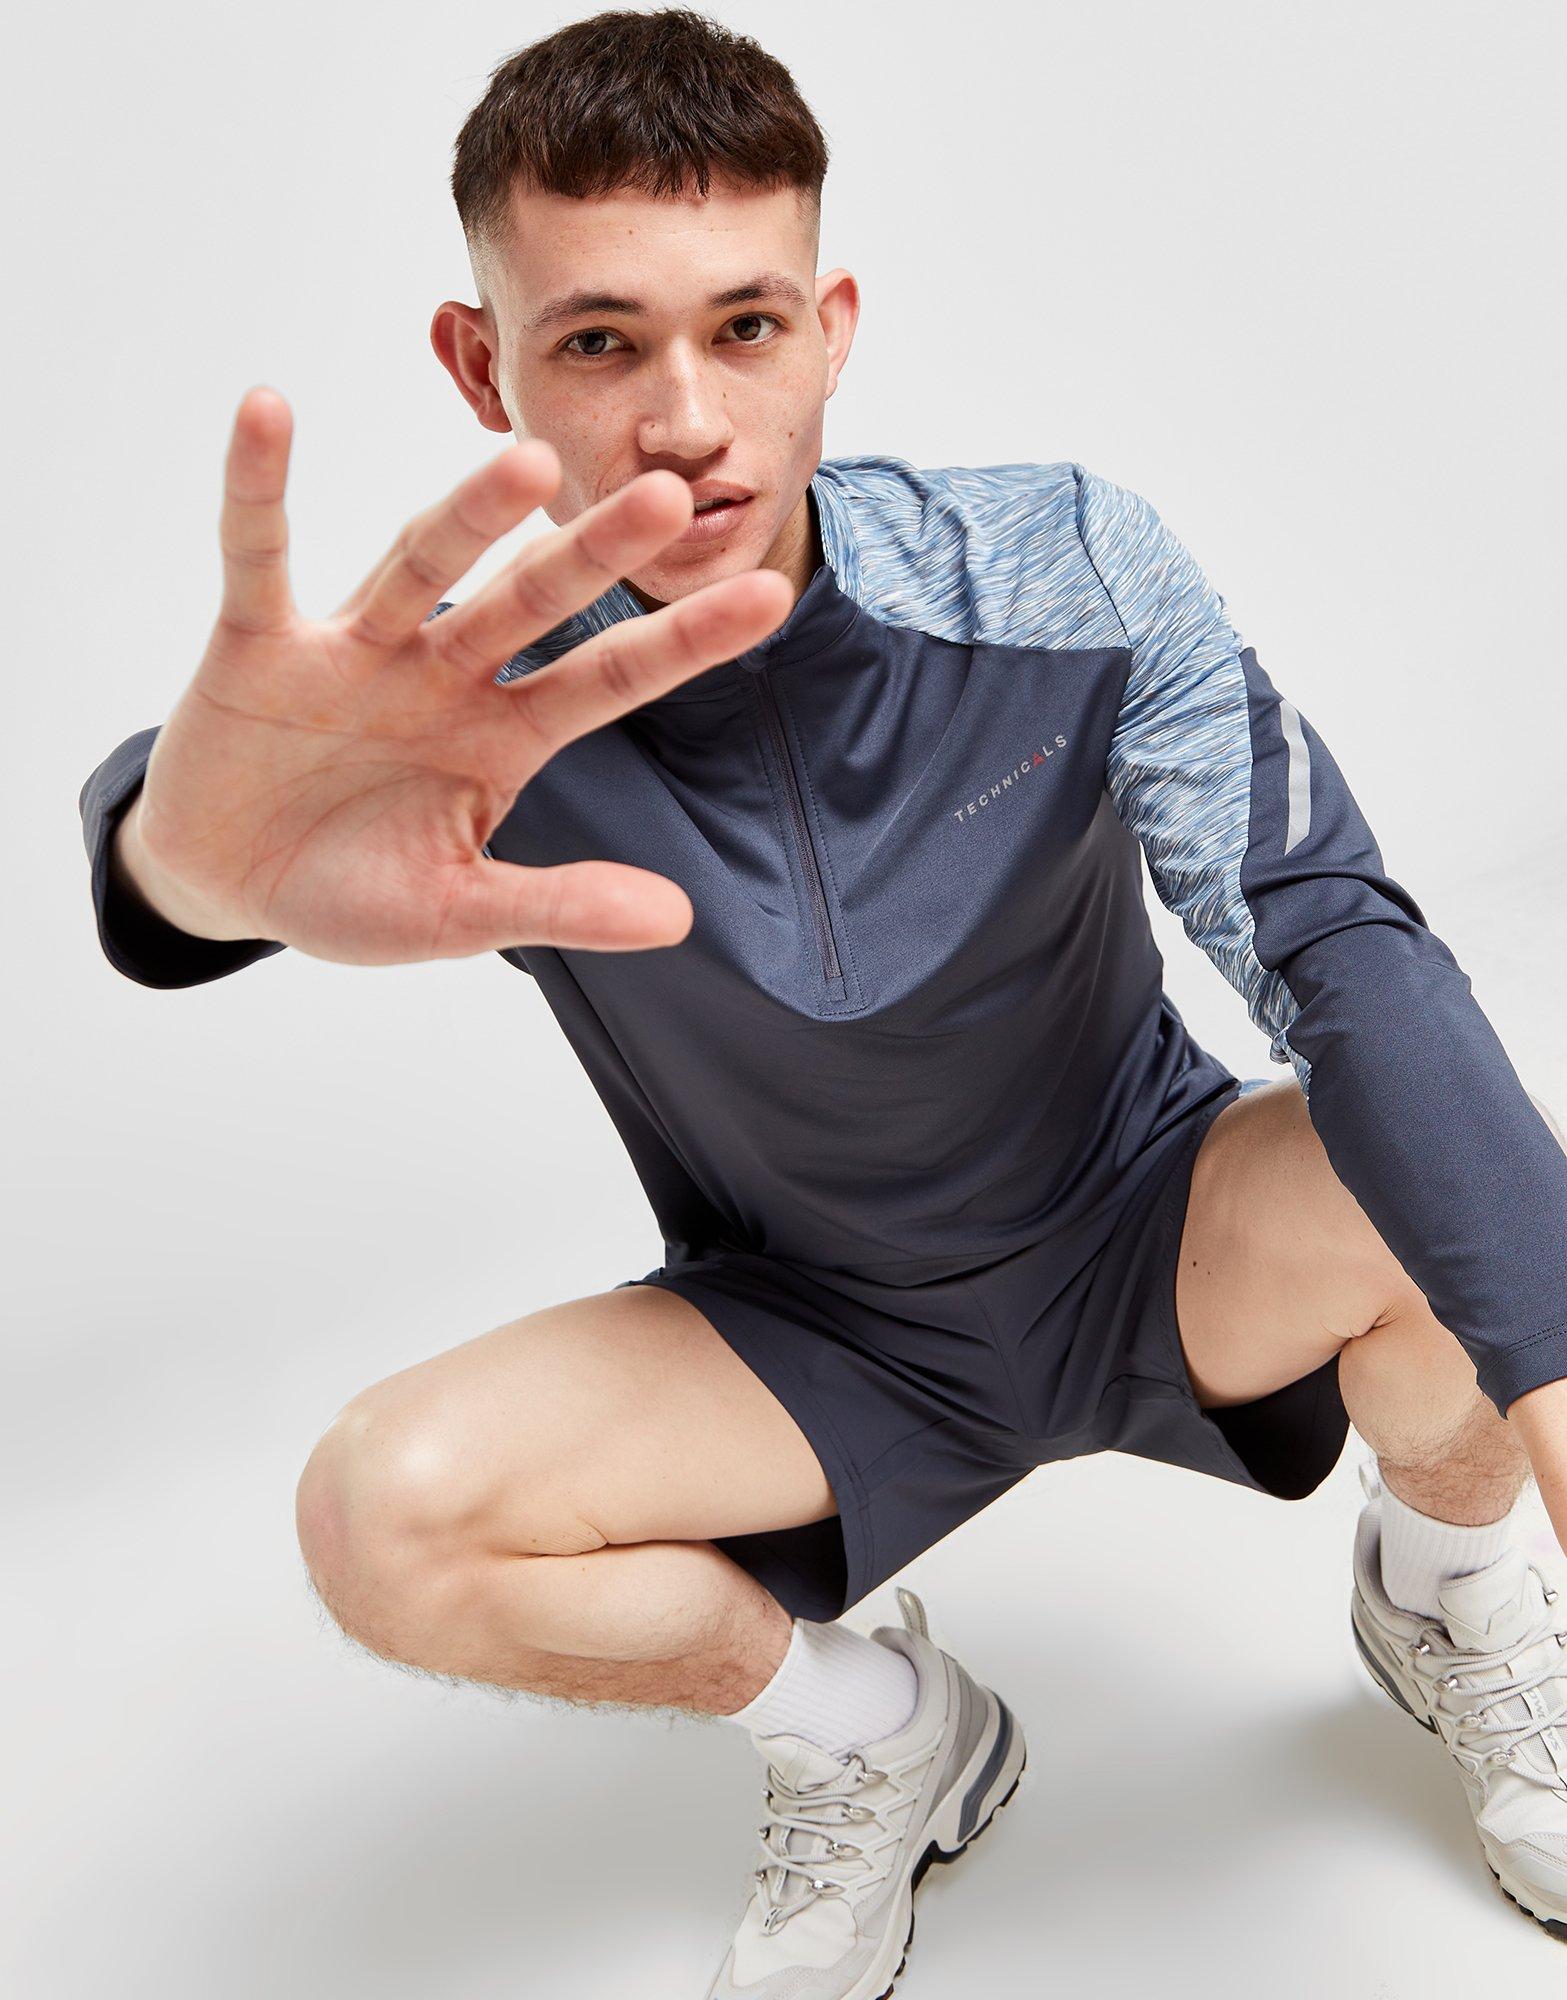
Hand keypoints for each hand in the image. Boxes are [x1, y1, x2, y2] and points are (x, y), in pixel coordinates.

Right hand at [125, 386, 792, 964]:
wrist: (227, 882)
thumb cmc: (349, 890)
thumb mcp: (459, 914)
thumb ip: (559, 905)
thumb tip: (679, 918)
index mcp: (503, 735)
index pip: (609, 680)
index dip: (683, 642)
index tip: (771, 598)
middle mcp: (442, 674)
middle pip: (530, 602)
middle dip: (593, 555)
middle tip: (668, 496)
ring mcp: (355, 649)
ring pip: (419, 565)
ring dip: (468, 516)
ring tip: (529, 464)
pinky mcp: (260, 640)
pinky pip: (258, 554)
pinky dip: (257, 489)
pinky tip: (268, 411)